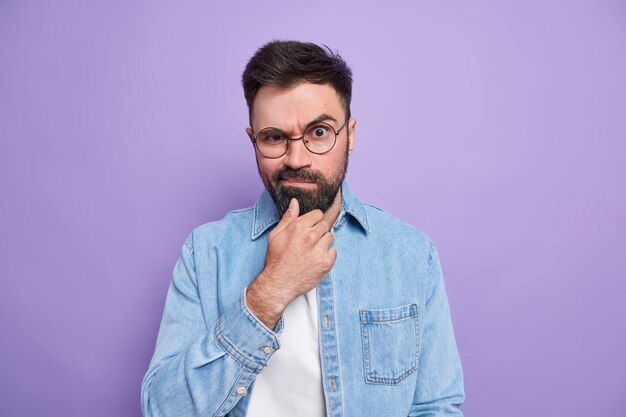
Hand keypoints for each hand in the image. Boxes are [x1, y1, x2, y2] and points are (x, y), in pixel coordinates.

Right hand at [246, 198, 336, 328]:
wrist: (278, 283)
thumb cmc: (275, 259)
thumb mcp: (276, 235)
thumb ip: (288, 217)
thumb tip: (295, 202)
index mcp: (298, 227)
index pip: (318, 214)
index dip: (313, 220)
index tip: (310, 226)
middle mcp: (311, 236)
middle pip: (325, 224)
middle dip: (319, 230)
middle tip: (310, 240)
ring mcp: (320, 250)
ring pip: (330, 237)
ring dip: (324, 241)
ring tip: (313, 250)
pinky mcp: (326, 263)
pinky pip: (334, 251)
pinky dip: (327, 254)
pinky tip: (316, 259)